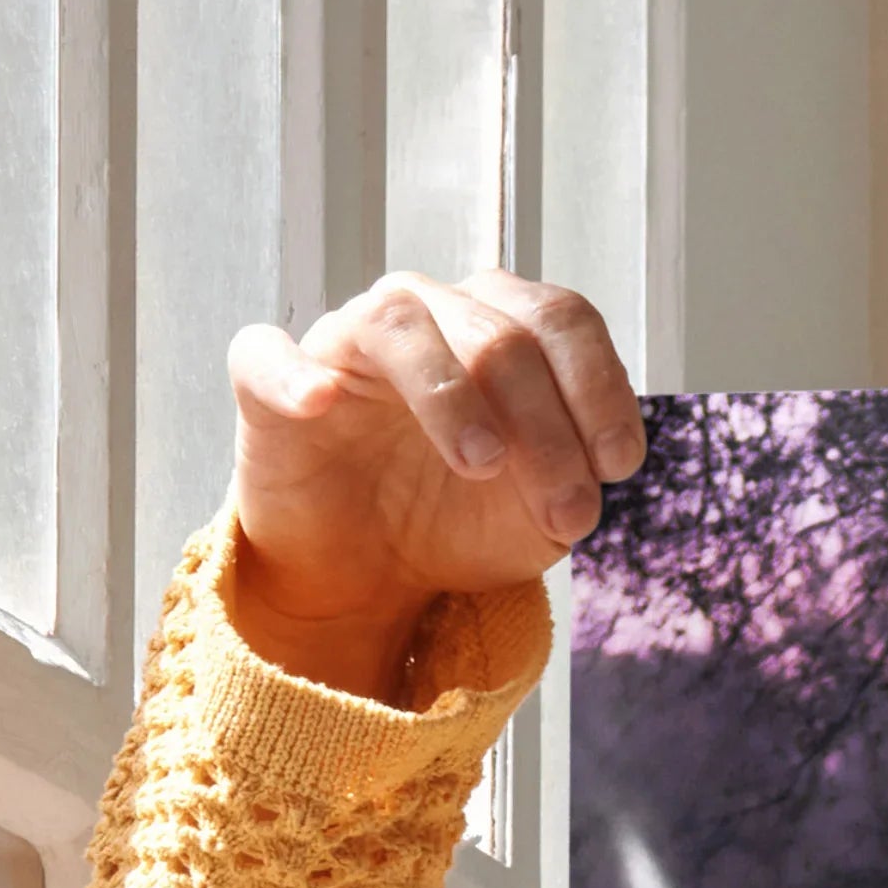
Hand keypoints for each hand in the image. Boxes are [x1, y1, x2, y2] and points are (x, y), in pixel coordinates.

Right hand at [222, 272, 643, 701]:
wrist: (369, 572)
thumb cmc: (458, 519)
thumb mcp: (539, 515)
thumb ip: (574, 480)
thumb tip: (593, 470)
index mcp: (500, 328)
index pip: (562, 320)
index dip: (599, 387)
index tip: (620, 467)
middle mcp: (428, 314)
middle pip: (500, 334)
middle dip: (547, 429)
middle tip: (565, 512)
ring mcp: (347, 341)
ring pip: (400, 324)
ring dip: (451, 395)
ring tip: (482, 464)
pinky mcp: (270, 382)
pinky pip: (267, 354)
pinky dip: (294, 374)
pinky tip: (320, 402)